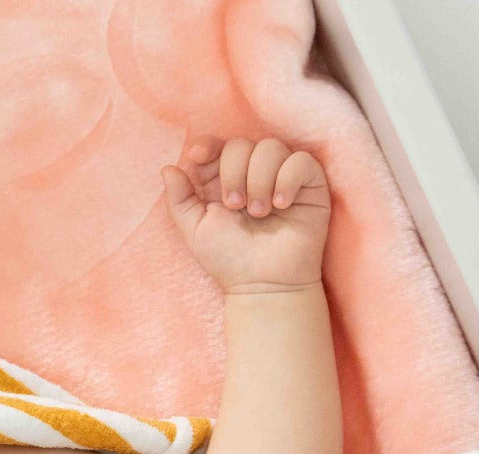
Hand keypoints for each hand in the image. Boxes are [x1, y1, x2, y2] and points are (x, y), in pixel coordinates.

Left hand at [161, 134, 330, 294]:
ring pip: (271, 148)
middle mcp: (252, 174)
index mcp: (224, 180)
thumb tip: (168, 168)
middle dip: (233, 172)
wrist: (264, 284)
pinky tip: (282, 204)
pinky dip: (288, 179)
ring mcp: (282, 176)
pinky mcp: (310, 184)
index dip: (207, 145)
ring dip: (259, 180)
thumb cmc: (229, 260)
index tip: (197, 156)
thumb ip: (179, 199)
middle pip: (241, 144)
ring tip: (259, 213)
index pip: (217, 146)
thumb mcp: (194, 230)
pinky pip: (301, 161)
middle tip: (235, 206)